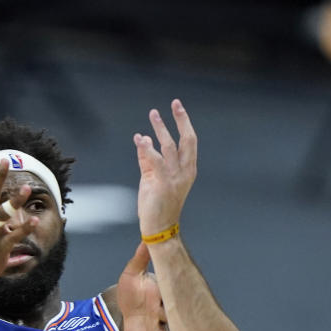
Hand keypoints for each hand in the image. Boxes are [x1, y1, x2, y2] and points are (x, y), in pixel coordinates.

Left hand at [117, 242, 175, 330]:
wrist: (126, 311)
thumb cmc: (132, 290)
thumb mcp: (132, 273)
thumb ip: (139, 259)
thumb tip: (146, 238)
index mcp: (161, 296)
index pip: (171, 295)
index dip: (175, 296)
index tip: (179, 296)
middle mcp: (165, 313)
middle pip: (174, 317)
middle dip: (178, 319)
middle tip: (183, 322)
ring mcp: (160, 329)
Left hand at [134, 99, 197, 236]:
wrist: (159, 227)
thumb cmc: (157, 204)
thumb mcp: (153, 178)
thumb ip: (148, 160)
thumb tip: (143, 139)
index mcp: (188, 170)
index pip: (190, 142)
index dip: (184, 123)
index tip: (178, 107)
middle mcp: (184, 172)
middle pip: (187, 140)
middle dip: (181, 119)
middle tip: (175, 102)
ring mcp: (174, 178)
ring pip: (169, 146)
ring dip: (161, 128)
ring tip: (153, 113)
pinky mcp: (161, 184)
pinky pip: (154, 161)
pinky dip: (146, 148)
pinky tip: (140, 138)